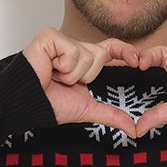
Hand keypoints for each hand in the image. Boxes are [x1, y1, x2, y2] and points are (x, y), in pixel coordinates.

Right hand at [23, 28, 139, 136]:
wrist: (28, 105)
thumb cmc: (50, 104)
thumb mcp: (87, 109)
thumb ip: (111, 115)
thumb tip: (133, 129)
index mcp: (83, 59)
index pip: (110, 49)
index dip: (125, 52)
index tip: (138, 61)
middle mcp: (73, 46)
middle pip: (99, 55)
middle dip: (85, 76)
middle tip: (64, 82)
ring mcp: (60, 39)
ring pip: (86, 55)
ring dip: (71, 75)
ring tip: (54, 77)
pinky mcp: (49, 36)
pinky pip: (72, 52)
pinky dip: (62, 68)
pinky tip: (48, 70)